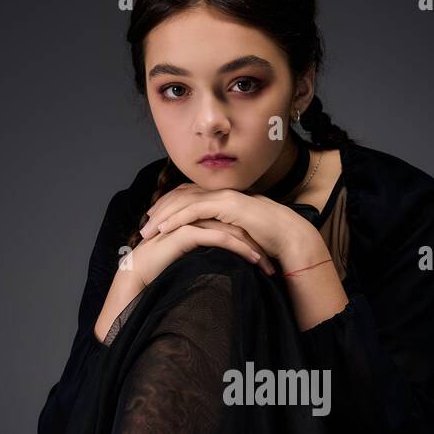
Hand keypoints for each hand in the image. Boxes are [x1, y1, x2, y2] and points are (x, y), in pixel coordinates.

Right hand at [93, 214, 274, 340]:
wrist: (136, 275)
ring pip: (231, 231)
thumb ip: (207, 257)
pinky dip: (239, 248)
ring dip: (253, 248)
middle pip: (235, 226)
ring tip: (268, 264)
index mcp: (196, 220)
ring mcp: (190, 222)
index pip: (230, 227)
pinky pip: (220, 237)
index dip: (251, 242)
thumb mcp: (190, 261)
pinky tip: (253, 259)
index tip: (267, 260)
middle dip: (257, 244)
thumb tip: (228, 268)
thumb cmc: (161, 272)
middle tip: (273, 263)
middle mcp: (194, 217)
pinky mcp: (186, 232)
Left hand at [139, 183, 319, 265]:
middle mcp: (220, 191)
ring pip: (183, 201)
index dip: (168, 207)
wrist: (289, 235)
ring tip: (147, 231)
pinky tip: (164, 230)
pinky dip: (177, 218)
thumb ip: (222, 231)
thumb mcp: (238, 233)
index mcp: (222, 196)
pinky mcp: (227, 204)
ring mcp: (224, 195)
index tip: (153, 221)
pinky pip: (195, 210)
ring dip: (163, 216)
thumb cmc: (268, 238)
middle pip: (180, 195)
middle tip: (144, 226)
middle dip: (160, 211)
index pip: (187, 196)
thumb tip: (209, 242)